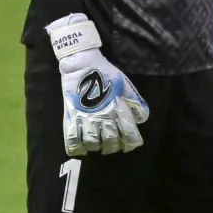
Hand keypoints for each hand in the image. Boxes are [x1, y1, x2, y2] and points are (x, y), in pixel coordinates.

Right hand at [46, 13, 148, 155]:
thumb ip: (134, 102)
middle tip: (112, 145)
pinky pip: (71, 137)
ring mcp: (85, 116)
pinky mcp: (70, 115)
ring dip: (96, 146)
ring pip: (92, 142)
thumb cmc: (106, 73)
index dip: (131, 142)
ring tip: (97, 145)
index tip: (130, 146)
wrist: (82, 63)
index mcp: (118, 108)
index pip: (128, 132)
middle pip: (110, 140)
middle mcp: (103, 115)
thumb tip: (142, 118)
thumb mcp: (125, 85)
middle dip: (113, 146)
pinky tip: (81, 149)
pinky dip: (76, 147)